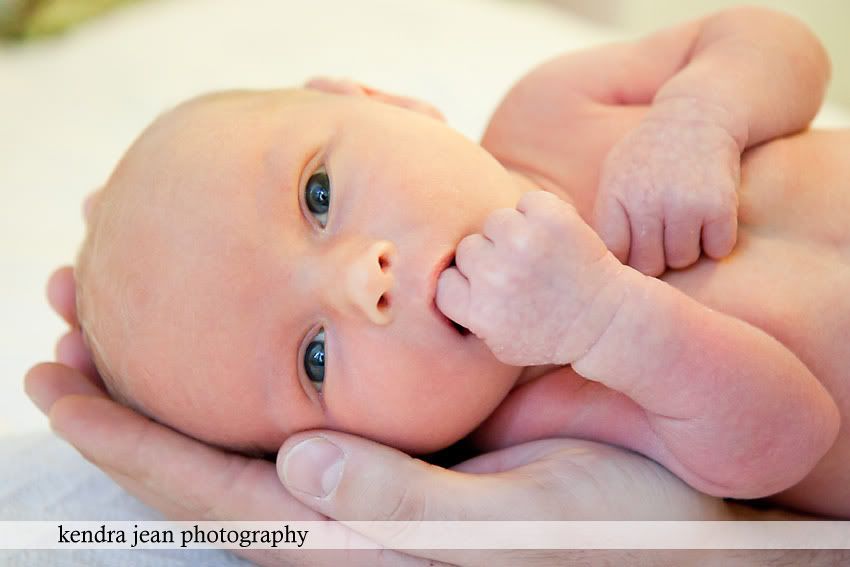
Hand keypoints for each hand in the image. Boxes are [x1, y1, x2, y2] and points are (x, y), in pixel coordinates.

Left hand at [27, 264, 795, 566]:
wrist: (676, 496)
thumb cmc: (615, 523)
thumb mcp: (519, 526)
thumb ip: (404, 510)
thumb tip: (294, 470)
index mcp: (361, 538)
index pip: (211, 492)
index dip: (128, 442)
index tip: (56, 380)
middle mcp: (348, 507)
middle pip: (208, 451)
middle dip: (130, 390)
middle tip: (64, 315)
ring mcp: (371, 470)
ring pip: (246, 418)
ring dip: (180, 366)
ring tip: (118, 308)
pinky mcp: (404, 436)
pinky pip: (307, 396)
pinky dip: (254, 355)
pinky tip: (238, 319)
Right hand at [436, 191, 624, 366]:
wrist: (604, 321)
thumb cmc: (548, 334)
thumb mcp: (499, 343)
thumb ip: (465, 316)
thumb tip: (431, 287)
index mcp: (480, 311)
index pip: (444, 282)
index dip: (465, 284)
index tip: (490, 293)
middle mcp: (497, 276)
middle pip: (467, 248)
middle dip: (489, 259)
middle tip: (519, 276)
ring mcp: (524, 243)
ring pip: (494, 221)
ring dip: (511, 234)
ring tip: (536, 257)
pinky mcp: (551, 218)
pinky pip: (526, 201)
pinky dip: (539, 215)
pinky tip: (554, 241)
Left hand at [593, 97, 740, 275]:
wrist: (697, 115)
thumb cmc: (649, 154)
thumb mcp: (614, 174)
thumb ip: (606, 215)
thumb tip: (599, 263)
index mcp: (616, 195)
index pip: (615, 253)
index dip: (627, 257)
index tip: (636, 248)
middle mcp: (646, 201)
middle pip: (649, 265)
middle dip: (658, 257)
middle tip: (664, 236)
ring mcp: (683, 204)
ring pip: (683, 260)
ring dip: (688, 248)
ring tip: (686, 222)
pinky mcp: (718, 205)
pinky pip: (717, 249)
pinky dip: (718, 240)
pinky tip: (710, 218)